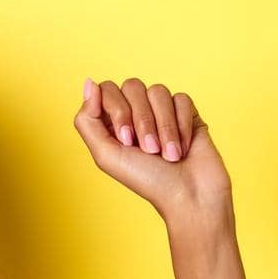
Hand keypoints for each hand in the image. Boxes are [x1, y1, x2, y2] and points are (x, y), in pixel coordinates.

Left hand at [73, 76, 231, 227]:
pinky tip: (183, 147)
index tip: (126, 139)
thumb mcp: (106, 155)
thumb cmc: (147, 180)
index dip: (117, 110)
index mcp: (112, 122)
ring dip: (164, 126)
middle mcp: (136, 113)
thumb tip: (89, 83)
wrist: (190, 195)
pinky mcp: (187, 113)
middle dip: (142, 120)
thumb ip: (87, 120)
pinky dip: (181, 125)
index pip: (107, 89)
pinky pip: (181, 99)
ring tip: (168, 154)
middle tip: (149, 150)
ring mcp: (162, 112)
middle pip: (133, 86)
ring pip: (158, 91)